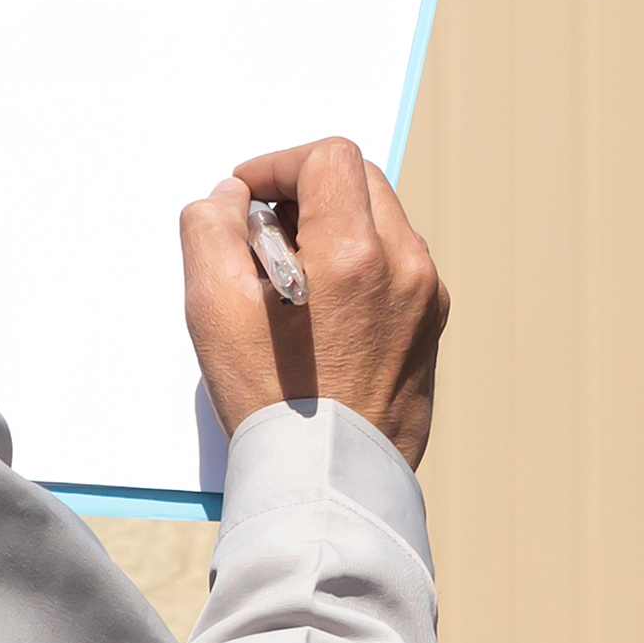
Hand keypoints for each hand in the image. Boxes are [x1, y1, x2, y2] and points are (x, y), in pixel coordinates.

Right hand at [180, 140, 446, 468]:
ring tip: (288, 280)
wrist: (330, 484)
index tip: (248, 198)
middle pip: (360, 181)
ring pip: (381, 223)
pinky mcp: (431, 329)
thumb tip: (233, 198)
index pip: (327, 158)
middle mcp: (405, 265)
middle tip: (263, 236)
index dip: (278, 166)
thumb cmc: (271, 401)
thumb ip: (212, 228)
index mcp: (355, 251)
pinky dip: (359, 266)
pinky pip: (396, 268)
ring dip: (333, 229)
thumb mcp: (213, 307)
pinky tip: (320, 313)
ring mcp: (427, 298)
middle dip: (307, 193)